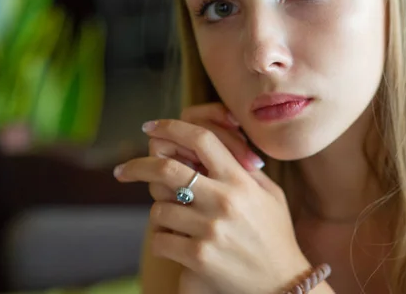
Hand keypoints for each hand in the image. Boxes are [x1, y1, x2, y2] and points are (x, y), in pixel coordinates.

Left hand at [114, 106, 310, 293]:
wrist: (283, 286)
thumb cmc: (275, 236)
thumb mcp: (271, 195)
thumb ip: (244, 170)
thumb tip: (210, 148)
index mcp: (240, 180)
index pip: (202, 139)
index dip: (171, 127)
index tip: (151, 127)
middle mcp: (224, 200)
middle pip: (166, 169)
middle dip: (137, 166)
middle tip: (122, 171)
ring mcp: (209, 230)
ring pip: (158, 210)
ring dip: (161, 215)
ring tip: (178, 225)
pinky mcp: (197, 258)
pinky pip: (160, 241)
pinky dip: (165, 242)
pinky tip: (181, 246)